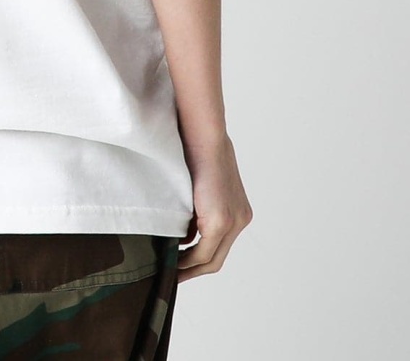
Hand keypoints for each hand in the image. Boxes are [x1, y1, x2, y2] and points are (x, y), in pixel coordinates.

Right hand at [176, 133, 252, 281]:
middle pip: (217, 259)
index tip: (182, 263)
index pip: (220, 245)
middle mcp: (240, 220)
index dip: (200, 259)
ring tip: (170, 269)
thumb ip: (198, 209)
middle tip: (174, 274)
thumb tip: (184, 234)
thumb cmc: (197, 149)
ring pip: (210, 259)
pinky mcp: (220, 222)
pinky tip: (172, 257)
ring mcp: (233, 222)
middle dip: (194, 269)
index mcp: (238, 211)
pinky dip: (188, 258)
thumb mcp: (201, 184)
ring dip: (189, 266)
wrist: (203, 134)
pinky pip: (202, 251)